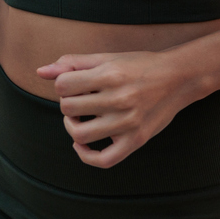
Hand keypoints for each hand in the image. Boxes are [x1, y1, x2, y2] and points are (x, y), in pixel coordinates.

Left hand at [36, 51, 198, 168]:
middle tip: (79, 99)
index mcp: (110, 75)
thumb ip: (74, 63)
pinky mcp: (135, 140)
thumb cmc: (140, 65)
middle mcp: (119, 99)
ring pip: (80, 134)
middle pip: (68, 108)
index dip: (63, 84)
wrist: (178, 78)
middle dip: (68, 103)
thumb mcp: (108, 58)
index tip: (74, 83)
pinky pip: (103, 160)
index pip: (62, 85)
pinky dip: (85, 155)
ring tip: (80, 118)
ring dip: (72, 126)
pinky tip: (82, 144)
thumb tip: (40, 71)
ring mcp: (128, 123)